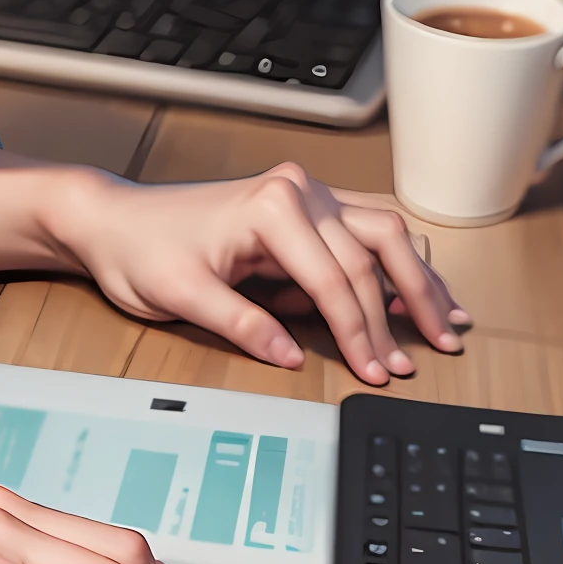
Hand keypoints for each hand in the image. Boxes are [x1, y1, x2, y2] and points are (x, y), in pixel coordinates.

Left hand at [0, 151, 470, 383]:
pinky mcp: (305, 207)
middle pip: (374, 253)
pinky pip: (366, 231)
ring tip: (447, 325)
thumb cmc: (140, 250)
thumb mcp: (178, 295)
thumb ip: (239, 323)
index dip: (361, 332)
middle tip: (428, 356)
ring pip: (384, 234)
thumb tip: (290, 356)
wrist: (115, 220)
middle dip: (404, 311)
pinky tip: (423, 293)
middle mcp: (297, 190)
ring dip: (416, 282)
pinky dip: (398, 265)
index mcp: (271, 206)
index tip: (378, 373)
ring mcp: (305, 194)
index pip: (335, 279)